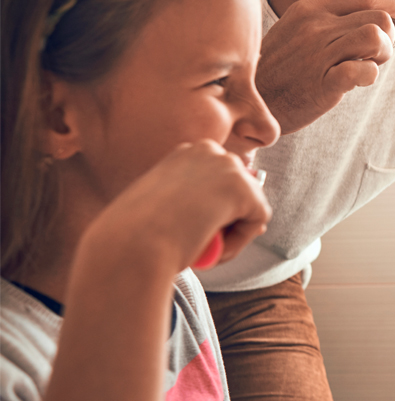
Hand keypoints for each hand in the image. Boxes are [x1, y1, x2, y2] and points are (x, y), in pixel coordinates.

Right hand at [84, 140, 271, 274]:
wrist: (130, 244)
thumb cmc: (135, 234)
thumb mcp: (167, 210)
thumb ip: (199, 204)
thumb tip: (247, 216)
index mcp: (184, 152)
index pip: (217, 180)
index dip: (214, 209)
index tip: (195, 229)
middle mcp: (207, 150)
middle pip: (238, 190)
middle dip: (227, 220)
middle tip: (200, 242)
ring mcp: (228, 166)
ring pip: (250, 206)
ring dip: (232, 235)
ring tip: (203, 250)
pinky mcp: (244, 188)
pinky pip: (257, 221)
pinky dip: (239, 243)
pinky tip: (213, 249)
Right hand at [256, 0, 394, 132]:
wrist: (252, 101)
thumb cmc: (279, 69)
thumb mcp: (296, 31)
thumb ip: (329, 20)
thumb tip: (374, 14)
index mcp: (309, 9)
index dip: (391, 0)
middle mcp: (315, 27)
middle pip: (377, 16)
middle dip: (387, 36)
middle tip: (375, 54)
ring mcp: (318, 54)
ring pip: (375, 36)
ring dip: (382, 53)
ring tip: (368, 64)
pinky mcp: (324, 83)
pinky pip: (364, 70)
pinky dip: (369, 75)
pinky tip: (358, 81)